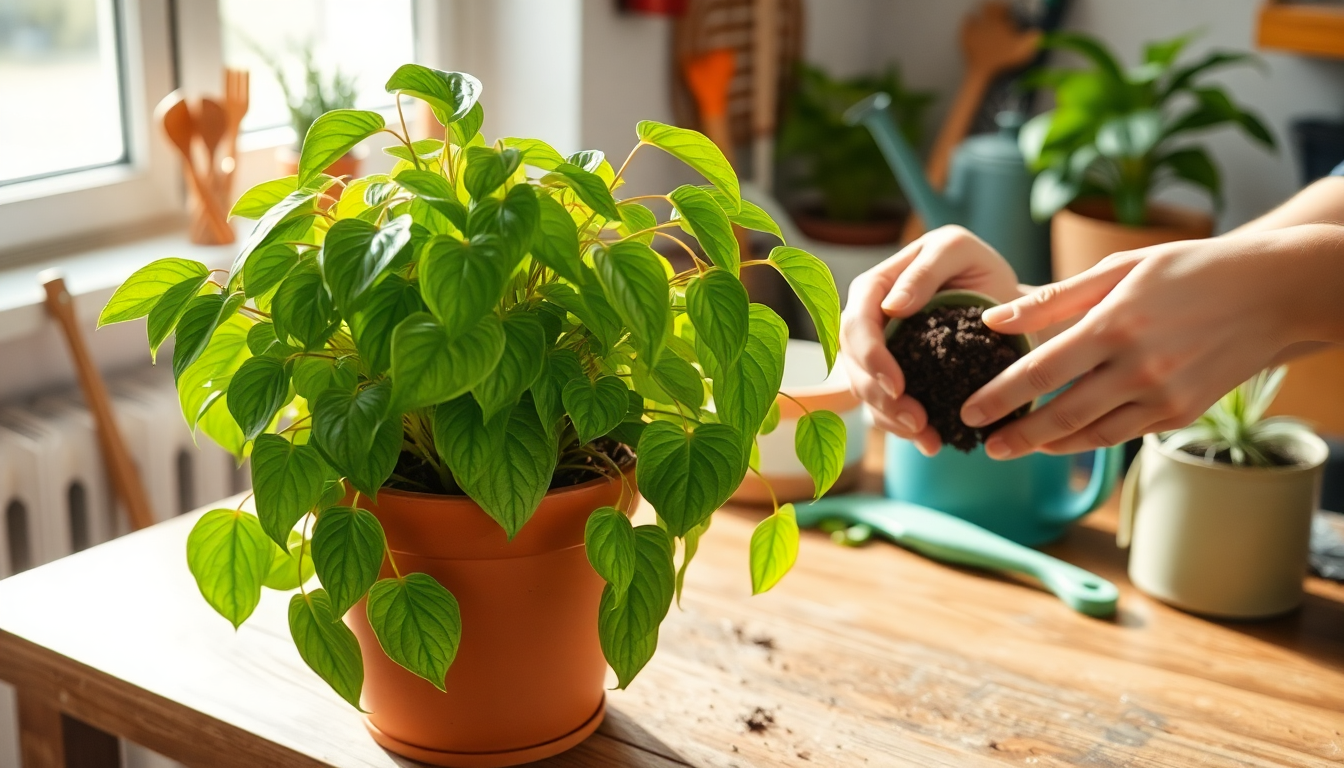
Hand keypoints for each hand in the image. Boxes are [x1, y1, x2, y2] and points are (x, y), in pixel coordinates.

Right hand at [840, 226, 1024, 453]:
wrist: (1011, 310)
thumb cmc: (982, 271)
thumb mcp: (958, 253)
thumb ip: (925, 272)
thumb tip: (891, 307)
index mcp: (876, 285)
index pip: (855, 321)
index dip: (869, 355)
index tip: (897, 385)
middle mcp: (869, 320)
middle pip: (853, 363)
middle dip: (879, 395)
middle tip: (915, 419)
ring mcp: (879, 351)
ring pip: (865, 389)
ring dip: (890, 417)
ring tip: (927, 435)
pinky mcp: (894, 379)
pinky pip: (884, 408)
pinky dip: (904, 429)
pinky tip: (931, 442)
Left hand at [962, 225, 1343, 458]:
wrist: (1272, 293)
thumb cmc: (1187, 270)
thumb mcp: (1119, 270)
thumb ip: (1053, 300)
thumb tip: (993, 320)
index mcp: (1115, 325)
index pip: (1042, 371)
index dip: (1000, 396)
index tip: (969, 410)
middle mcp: (1138, 367)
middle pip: (1061, 415)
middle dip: (1016, 434)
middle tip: (983, 445)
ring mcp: (1163, 396)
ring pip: (1091, 434)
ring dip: (1047, 445)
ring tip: (1013, 446)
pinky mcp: (1181, 414)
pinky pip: (1122, 435)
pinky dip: (1087, 440)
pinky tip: (1060, 439)